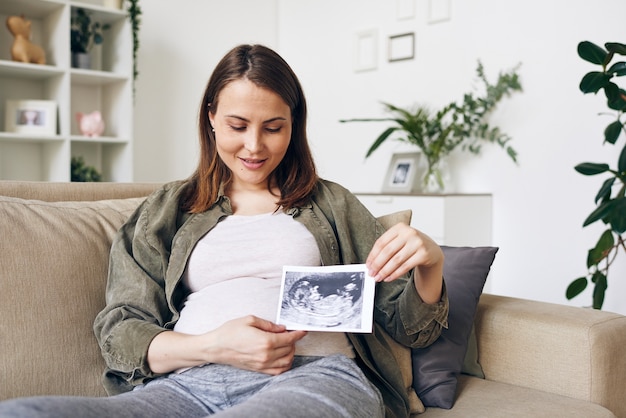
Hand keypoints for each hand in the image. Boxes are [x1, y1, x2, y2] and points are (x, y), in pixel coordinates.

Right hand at [147, 315, 305, 374]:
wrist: (215, 347)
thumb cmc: (230, 332)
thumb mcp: (249, 320)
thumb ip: (269, 324)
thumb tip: (282, 328)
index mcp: (265, 341)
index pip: (289, 339)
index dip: (298, 334)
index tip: (303, 330)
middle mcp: (266, 355)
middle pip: (289, 350)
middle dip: (293, 341)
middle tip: (291, 333)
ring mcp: (262, 365)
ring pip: (286, 362)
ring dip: (291, 353)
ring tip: (287, 344)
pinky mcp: (258, 370)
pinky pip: (278, 371)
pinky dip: (284, 365)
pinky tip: (282, 356)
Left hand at [366, 223, 443, 302]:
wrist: (432, 250)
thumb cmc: (412, 245)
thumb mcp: (400, 241)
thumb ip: (386, 248)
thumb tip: (371, 263)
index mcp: (399, 227)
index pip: (381, 242)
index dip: (373, 255)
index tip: (368, 265)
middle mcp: (409, 233)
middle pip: (388, 251)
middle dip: (377, 264)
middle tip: (371, 273)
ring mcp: (417, 243)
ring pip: (396, 260)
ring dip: (385, 271)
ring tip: (379, 278)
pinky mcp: (423, 254)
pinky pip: (405, 266)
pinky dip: (395, 274)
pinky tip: (389, 278)